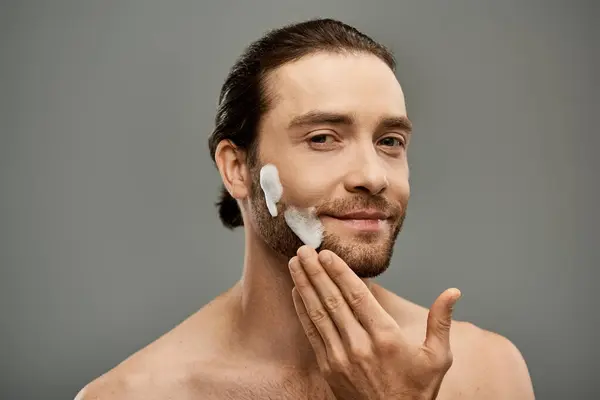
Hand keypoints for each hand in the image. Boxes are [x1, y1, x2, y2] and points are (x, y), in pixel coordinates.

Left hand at [289, 245, 460, 399]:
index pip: (357, 296)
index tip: (326, 253)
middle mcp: (360, 344)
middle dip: (316, 271)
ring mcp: (340, 357)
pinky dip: (302, 310)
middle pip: (333, 300)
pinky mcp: (328, 367)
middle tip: (303, 249)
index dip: (340, 272)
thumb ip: (441, 322)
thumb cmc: (416, 391)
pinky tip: (297, 292)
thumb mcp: (438, 358)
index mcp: (387, 337)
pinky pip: (312, 333)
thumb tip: (453, 292)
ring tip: (295, 263)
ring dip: (305, 285)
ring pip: (319, 313)